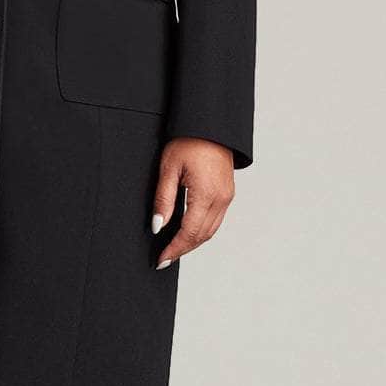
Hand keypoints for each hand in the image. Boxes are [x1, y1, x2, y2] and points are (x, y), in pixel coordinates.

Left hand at [150, 137, 235, 267]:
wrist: (211, 125)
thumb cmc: (188, 141)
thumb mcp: (169, 169)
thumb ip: (164, 200)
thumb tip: (158, 227)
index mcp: (206, 195)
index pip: (189, 233)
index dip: (174, 249)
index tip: (161, 259)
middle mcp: (220, 199)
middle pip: (202, 236)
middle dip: (183, 249)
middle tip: (165, 259)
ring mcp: (227, 197)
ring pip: (211, 230)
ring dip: (193, 242)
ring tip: (174, 249)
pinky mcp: (227, 193)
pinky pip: (216, 220)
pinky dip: (202, 230)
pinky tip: (188, 232)